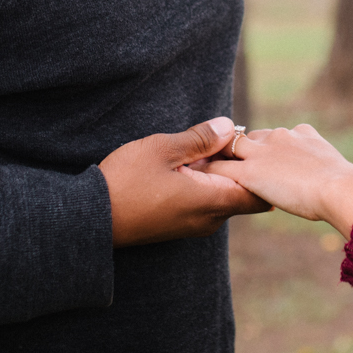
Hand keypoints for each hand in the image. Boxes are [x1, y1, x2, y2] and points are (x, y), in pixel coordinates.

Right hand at [100, 117, 269, 246]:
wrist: (92, 218)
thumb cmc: (126, 182)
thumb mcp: (163, 149)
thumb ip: (201, 138)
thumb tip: (230, 127)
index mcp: (212, 201)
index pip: (259, 195)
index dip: (260, 169)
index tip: (246, 146)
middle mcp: (210, 219)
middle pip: (243, 194)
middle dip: (239, 168)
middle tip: (223, 139)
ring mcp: (195, 225)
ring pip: (223, 197)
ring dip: (219, 174)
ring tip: (201, 149)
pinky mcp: (181, 226)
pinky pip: (206, 203)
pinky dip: (205, 184)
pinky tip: (185, 166)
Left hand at [200, 123, 352, 239]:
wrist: (341, 188)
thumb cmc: (347, 186)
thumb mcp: (339, 167)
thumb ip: (328, 166)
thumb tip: (344, 175)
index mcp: (300, 134)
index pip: (272, 135)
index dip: (261, 147)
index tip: (255, 158)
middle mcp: (279, 137)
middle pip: (247, 136)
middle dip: (235, 148)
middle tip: (220, 161)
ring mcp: (262, 153)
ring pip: (229, 148)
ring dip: (216, 157)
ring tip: (199, 167)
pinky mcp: (250, 172)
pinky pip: (219, 169)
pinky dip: (206, 173)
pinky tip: (195, 180)